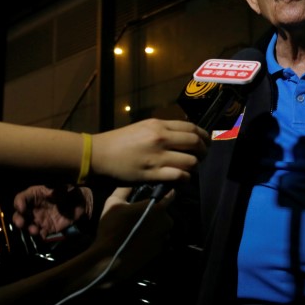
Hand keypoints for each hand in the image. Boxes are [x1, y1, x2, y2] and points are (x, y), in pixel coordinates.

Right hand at [12, 184, 92, 238]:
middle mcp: (34, 208)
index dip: (18, 203)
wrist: (83, 204)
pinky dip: (41, 235)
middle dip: (18, 219)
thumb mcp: (64, 188)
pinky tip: (43, 234)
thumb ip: (57, 190)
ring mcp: (39, 219)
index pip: (22, 198)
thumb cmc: (71, 192)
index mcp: (36, 195)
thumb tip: (51, 193)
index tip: (21, 208)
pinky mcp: (47, 228)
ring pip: (28, 225)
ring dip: (29, 228)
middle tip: (21, 223)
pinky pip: (41, 233)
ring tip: (34, 230)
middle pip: (20, 214)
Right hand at [90, 118, 210, 183]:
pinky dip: (184, 179)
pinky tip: (182, 179)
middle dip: (203, 151)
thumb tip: (182, 137)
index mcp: (158, 125)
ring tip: (190, 169)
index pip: (192, 127)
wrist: (97, 154)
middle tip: (202, 157)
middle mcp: (160, 138)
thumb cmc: (118, 141)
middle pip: (195, 143)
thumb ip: (162, 130)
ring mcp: (157, 156)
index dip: (204, 136)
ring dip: (194, 167)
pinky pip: (178, 176)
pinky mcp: (152, 173)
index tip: (207, 142)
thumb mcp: (142, 128)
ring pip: (191, 161)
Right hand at [90, 187, 173, 286]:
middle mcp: (166, 221)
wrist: (111, 259)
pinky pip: (159, 238)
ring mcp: (165, 236)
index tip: (160, 192)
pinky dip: (152, 237)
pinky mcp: (161, 249)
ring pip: (162, 226)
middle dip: (155, 212)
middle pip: (164, 212)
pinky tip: (139, 239)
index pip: (170, 194)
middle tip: (140, 215)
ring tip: (139, 228)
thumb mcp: (113, 203)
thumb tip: (130, 180)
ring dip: (154, 225)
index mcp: (157, 207)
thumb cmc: (112, 227)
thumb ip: (124, 189)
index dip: (166, 192)